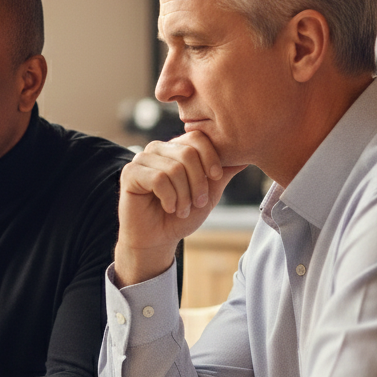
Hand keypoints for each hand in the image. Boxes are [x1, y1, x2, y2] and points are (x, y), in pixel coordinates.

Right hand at [114, 131, 245, 286]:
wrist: (159, 238)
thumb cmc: (182, 215)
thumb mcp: (209, 192)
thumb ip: (223, 172)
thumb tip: (246, 155)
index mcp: (176, 148)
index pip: (198, 137)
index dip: (211, 158)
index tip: (216, 178)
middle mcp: (158, 148)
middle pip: (188, 152)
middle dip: (198, 182)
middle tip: (197, 202)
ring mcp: (142, 159)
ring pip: (174, 168)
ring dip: (184, 195)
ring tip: (181, 209)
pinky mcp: (129, 173)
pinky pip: (157, 179)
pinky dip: (169, 198)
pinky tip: (168, 207)